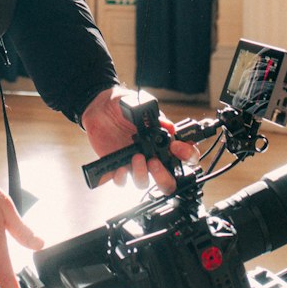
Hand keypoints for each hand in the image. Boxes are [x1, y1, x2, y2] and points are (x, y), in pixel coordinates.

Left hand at [80, 86, 195, 193]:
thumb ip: (155, 116)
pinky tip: (119, 167)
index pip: (186, 154)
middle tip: (155, 163)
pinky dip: (122, 178)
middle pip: (169, 179)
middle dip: (165, 177)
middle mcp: (153, 155)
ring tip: (136, 157)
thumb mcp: (139, 104)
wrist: (99, 107)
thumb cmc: (122, 104)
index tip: (175, 147)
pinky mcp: (119, 166)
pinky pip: (123, 181)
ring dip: (142, 174)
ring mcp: (137, 163)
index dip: (187, 155)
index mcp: (164, 140)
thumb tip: (170, 127)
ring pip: (146, 183)